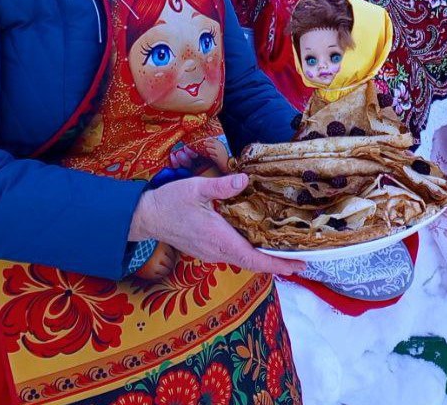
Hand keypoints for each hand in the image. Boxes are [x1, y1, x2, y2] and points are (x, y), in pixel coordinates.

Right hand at [129, 173, 303, 275]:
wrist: (146, 217)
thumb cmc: (170, 202)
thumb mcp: (196, 188)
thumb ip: (221, 186)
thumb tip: (244, 180)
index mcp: (219, 239)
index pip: (252, 258)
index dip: (276, 264)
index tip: (296, 266)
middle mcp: (217, 251)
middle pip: (252, 263)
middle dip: (276, 264)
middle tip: (300, 262)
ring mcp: (211, 252)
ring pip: (242, 260)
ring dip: (263, 259)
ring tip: (285, 253)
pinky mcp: (206, 249)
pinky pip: (233, 255)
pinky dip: (250, 253)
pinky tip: (258, 243)